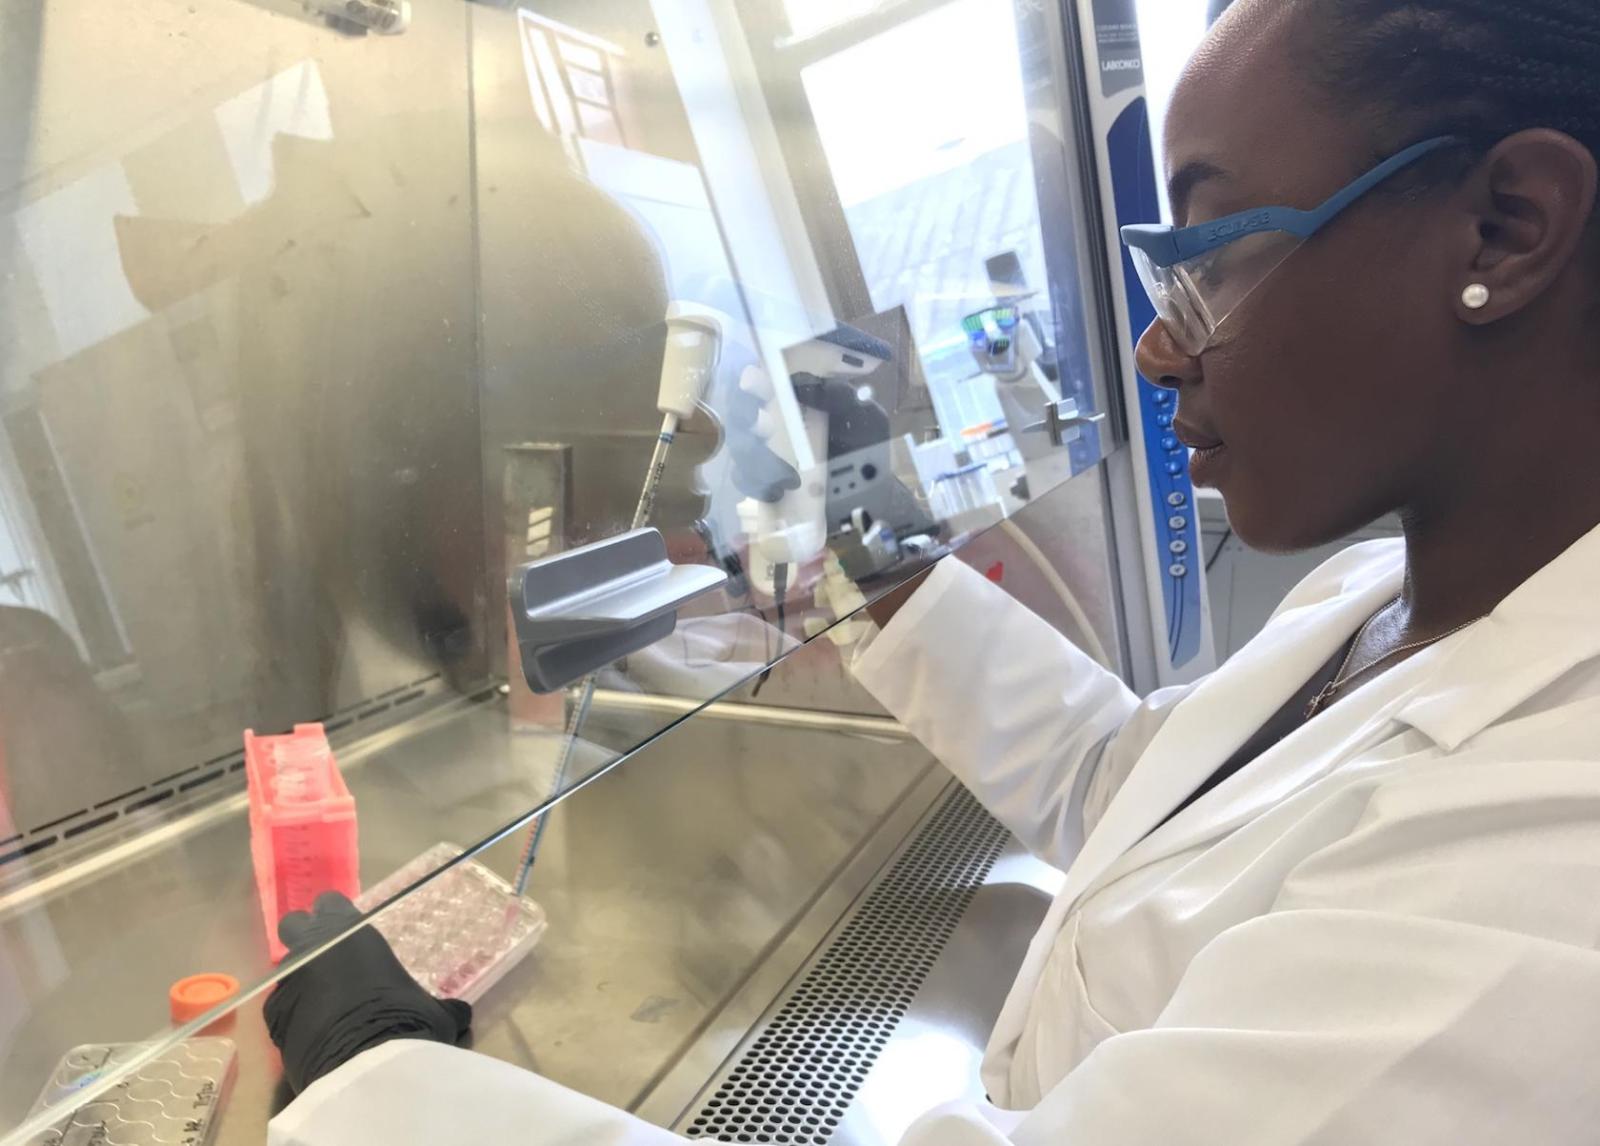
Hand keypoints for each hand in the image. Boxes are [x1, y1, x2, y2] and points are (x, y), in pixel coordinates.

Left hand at [265, 891, 471, 1093]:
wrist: (366, 1071)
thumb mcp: (434, 1011)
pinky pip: (280, 1008)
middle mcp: (313, 949)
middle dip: (306, 936)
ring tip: (325, 1002)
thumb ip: (441, 1004)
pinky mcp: (273, 1020)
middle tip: (328, 957)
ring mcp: (288, 984)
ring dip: (301, 979)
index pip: (331, 903)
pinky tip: (313, 1031)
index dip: (337, 915)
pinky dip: (293, 1015)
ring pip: (286, 969)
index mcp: (352, 932)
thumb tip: (460, 1013)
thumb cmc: (406, 1022)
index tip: (348, 930)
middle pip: (294, 925)